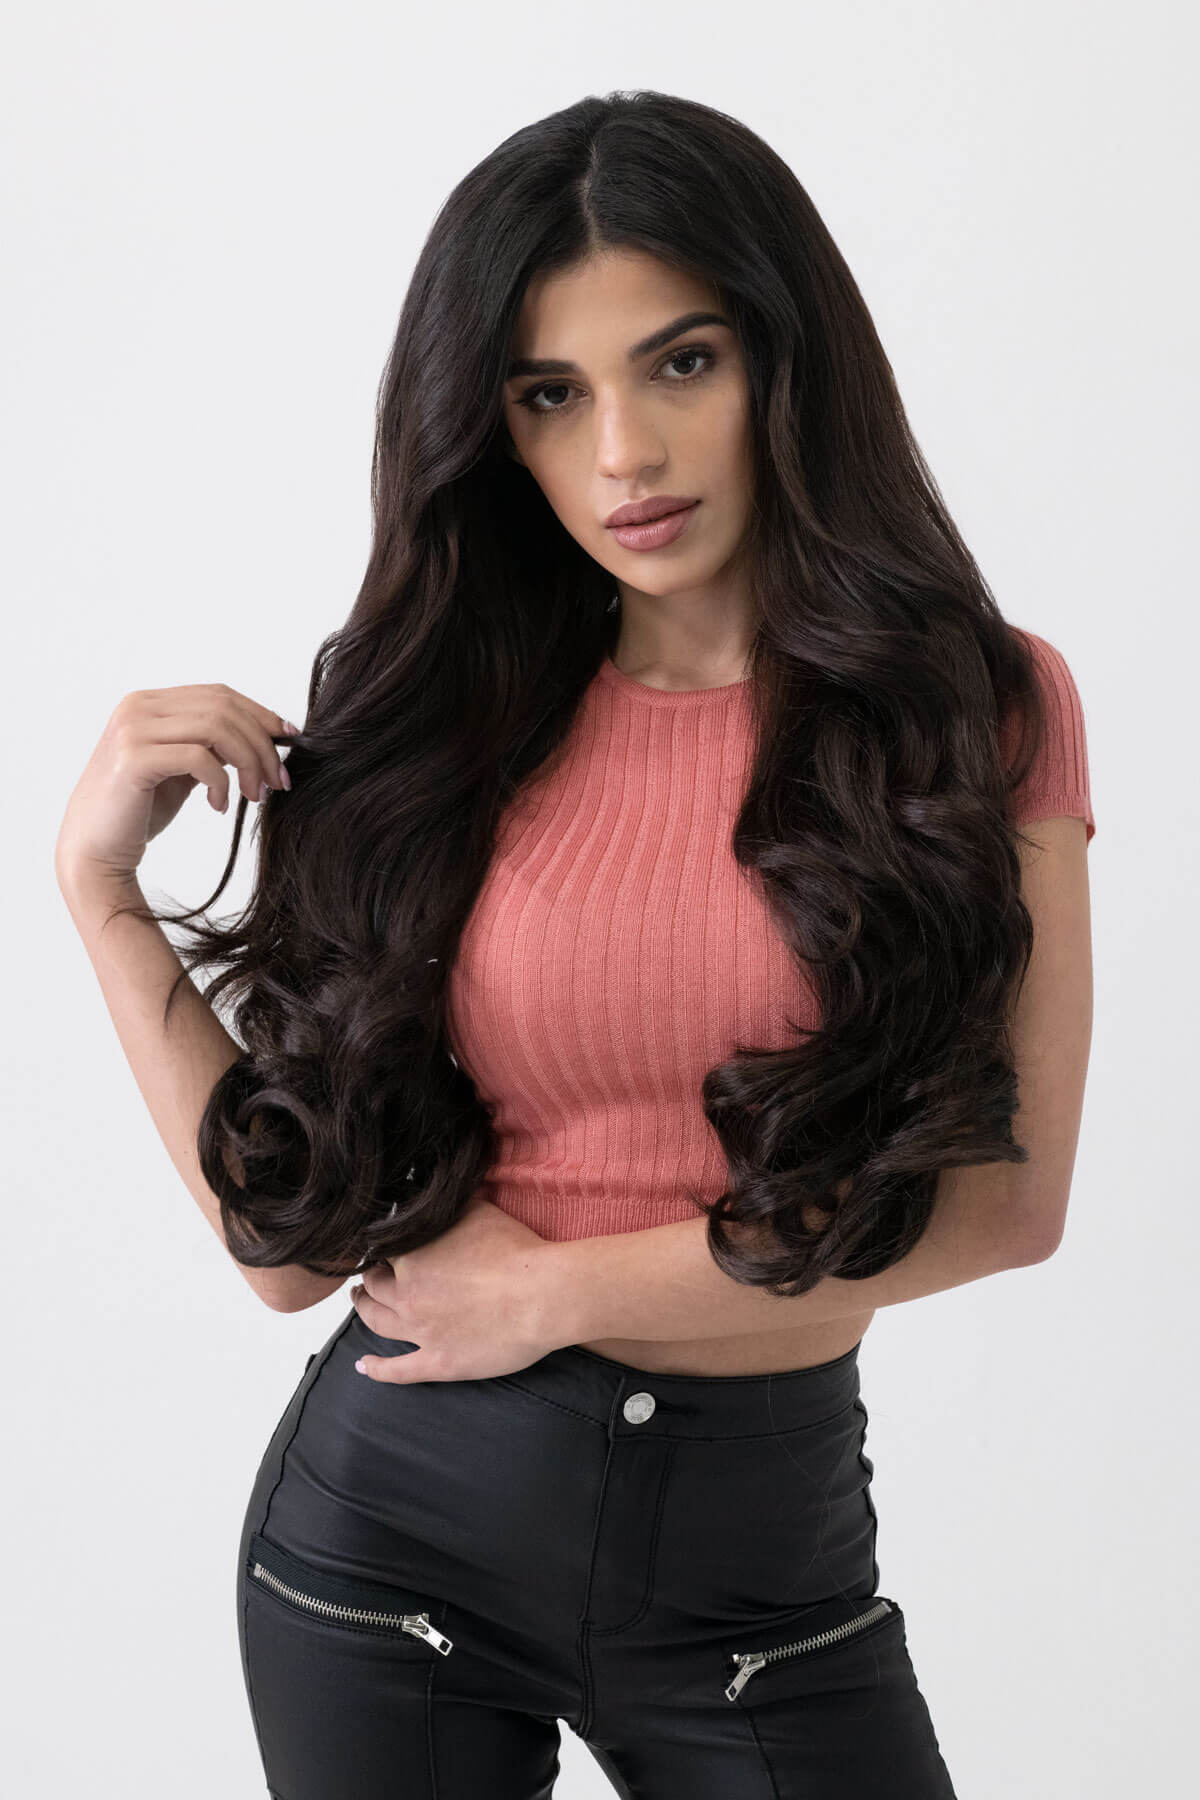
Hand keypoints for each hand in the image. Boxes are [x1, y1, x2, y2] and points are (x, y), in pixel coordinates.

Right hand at [54, 682, 298, 893]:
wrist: (94, 850)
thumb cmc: (138, 810)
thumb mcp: (182, 768)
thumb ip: (211, 746)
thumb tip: (265, 736)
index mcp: (149, 702)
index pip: (219, 695)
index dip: (260, 714)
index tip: (288, 740)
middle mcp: (138, 707)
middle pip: (224, 708)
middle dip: (262, 744)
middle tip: (278, 782)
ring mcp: (133, 730)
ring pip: (217, 728)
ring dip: (248, 763)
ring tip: (253, 796)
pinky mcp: (134, 758)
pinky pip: (200, 758)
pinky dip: (221, 782)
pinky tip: (219, 806)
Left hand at [348, 1194, 564, 1382]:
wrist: (542, 1294)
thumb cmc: (515, 1249)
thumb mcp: (478, 1209)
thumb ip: (448, 1206)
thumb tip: (435, 1195)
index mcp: (412, 1257)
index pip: (382, 1250)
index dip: (382, 1248)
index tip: (384, 1248)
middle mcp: (408, 1295)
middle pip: (374, 1286)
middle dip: (369, 1277)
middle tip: (369, 1274)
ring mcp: (421, 1332)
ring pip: (377, 1323)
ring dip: (363, 1311)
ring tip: (360, 1303)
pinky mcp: (439, 1362)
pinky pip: (399, 1371)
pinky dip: (377, 1370)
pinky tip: (363, 1366)